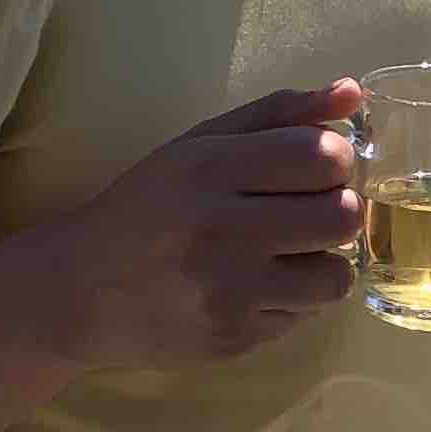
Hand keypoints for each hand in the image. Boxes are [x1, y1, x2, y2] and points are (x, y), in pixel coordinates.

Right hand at [33, 81, 363, 373]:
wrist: (77, 291)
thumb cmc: (146, 208)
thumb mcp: (199, 146)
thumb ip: (278, 114)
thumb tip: (352, 92)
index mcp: (211, 167)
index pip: (324, 156)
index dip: (335, 161)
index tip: (313, 169)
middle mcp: (221, 228)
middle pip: (342, 216)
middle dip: (335, 210)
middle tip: (304, 213)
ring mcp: (228, 291)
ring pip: (337, 275)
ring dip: (322, 262)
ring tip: (286, 254)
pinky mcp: (234, 339)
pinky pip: (306, 316)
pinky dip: (293, 299)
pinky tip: (256, 286)